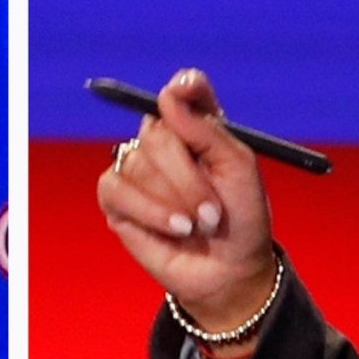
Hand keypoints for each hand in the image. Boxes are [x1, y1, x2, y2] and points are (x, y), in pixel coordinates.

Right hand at [96, 68, 276, 331]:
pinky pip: (116, 189)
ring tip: (197, 225)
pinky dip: (149, 211)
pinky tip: (174, 229)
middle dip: (187, 175)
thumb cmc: (242, 220)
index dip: (183, 87)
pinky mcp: (117, 200)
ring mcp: (137, 169)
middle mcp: (165, 142)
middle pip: (157, 129)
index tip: (184, 90)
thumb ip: (208, 131)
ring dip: (174, 200)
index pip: (185, 90)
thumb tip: (168, 97)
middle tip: (212, 209)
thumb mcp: (239, 170)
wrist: (229, 271)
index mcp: (198, 126)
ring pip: (138, 163)